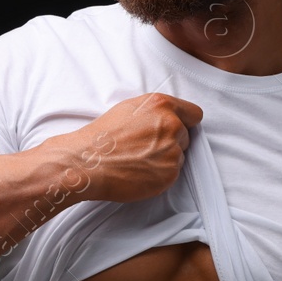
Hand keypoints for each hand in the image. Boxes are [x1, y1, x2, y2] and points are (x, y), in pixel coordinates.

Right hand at [57, 93, 203, 203]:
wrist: (87, 163)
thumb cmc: (101, 137)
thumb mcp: (128, 108)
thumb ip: (155, 111)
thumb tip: (169, 117)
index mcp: (162, 105)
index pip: (194, 113)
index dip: (185, 122)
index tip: (177, 128)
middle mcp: (172, 126)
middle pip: (185, 136)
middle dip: (170, 141)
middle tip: (145, 147)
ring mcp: (172, 151)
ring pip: (179, 156)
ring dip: (165, 159)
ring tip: (138, 160)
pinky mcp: (170, 173)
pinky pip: (172, 174)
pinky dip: (159, 175)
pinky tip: (139, 172)